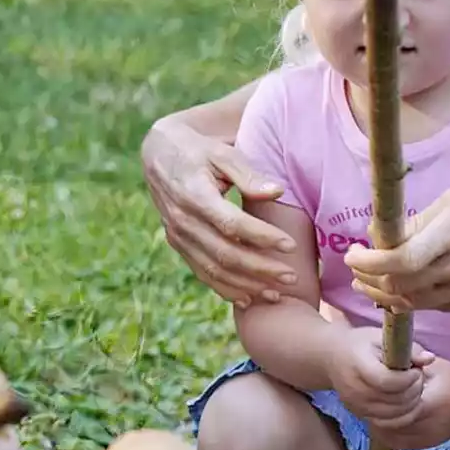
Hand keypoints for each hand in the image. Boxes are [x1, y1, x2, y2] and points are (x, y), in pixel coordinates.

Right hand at [140, 115, 299, 307]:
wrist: (158, 155)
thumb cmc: (198, 151)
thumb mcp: (222, 153)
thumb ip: (249, 175)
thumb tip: (278, 191)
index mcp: (195, 195)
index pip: (232, 224)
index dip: (262, 237)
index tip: (290, 245)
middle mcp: (183, 221)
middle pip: (225, 254)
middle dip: (261, 269)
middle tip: (291, 277)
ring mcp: (178, 236)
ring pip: (214, 270)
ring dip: (247, 285)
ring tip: (277, 294)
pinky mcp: (178, 245)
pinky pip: (202, 273)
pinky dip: (226, 289)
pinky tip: (250, 298)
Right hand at [323, 325, 426, 426]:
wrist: (332, 357)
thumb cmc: (360, 344)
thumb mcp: (381, 336)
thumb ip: (407, 348)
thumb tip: (429, 359)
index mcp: (358, 365)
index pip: (387, 382)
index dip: (408, 378)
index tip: (414, 369)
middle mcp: (354, 390)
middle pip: (394, 401)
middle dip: (414, 389)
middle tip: (417, 376)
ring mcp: (356, 405)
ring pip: (395, 415)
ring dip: (412, 402)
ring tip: (411, 386)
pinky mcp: (360, 415)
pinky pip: (389, 422)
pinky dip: (403, 414)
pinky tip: (405, 400)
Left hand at [347, 179, 449, 314]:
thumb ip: (421, 222)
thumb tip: (383, 237)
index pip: (399, 262)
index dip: (368, 264)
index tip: (352, 255)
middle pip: (403, 288)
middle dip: (371, 281)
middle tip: (357, 270)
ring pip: (419, 303)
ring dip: (389, 295)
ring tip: (374, 282)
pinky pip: (442, 307)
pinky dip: (419, 299)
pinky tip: (408, 288)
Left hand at [352, 354, 449, 449]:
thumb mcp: (431, 367)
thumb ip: (409, 367)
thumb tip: (384, 365)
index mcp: (430, 404)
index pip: (396, 409)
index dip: (381, 403)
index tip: (372, 394)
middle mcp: (431, 425)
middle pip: (392, 426)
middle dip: (377, 415)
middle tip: (369, 404)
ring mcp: (431, 438)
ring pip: (393, 438)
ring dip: (381, 426)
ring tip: (375, 412)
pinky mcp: (430, 444)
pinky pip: (402, 445)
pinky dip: (389, 435)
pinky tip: (385, 423)